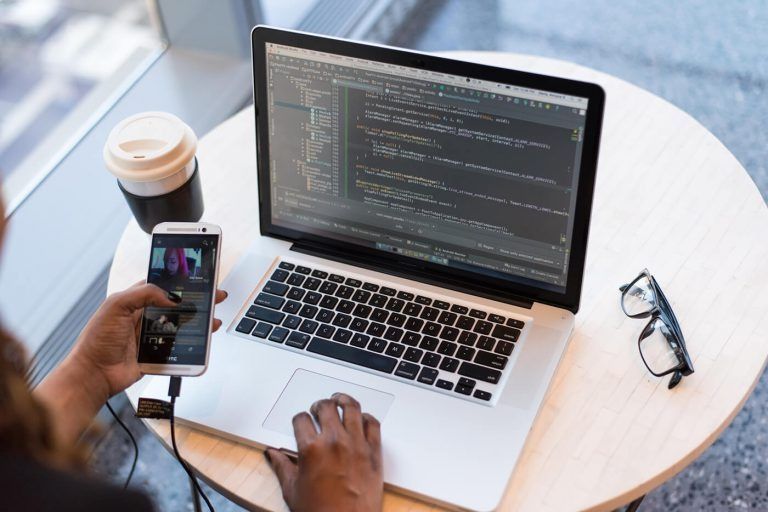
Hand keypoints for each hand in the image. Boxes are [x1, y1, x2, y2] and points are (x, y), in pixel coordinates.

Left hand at [70, 282, 227, 397]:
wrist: (94, 374)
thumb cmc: (96, 341)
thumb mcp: (115, 306)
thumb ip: (143, 294)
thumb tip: (170, 296)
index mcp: (134, 301)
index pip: (161, 286)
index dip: (179, 282)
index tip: (197, 278)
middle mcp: (144, 317)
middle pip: (176, 305)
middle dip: (196, 300)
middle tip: (214, 296)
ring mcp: (152, 335)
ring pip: (181, 325)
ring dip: (198, 321)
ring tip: (212, 318)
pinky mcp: (157, 353)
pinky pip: (179, 346)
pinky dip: (192, 342)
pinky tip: (202, 337)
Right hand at [266, 393, 383, 511]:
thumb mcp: (293, 490)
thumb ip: (282, 467)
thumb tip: (272, 454)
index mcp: (311, 449)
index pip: (301, 419)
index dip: (299, 418)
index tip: (301, 422)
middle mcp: (334, 442)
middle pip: (326, 407)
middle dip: (319, 405)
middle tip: (318, 408)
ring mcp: (356, 444)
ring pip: (352, 408)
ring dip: (343, 401)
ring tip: (339, 401)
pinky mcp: (374, 452)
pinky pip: (373, 424)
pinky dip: (367, 418)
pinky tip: (361, 419)